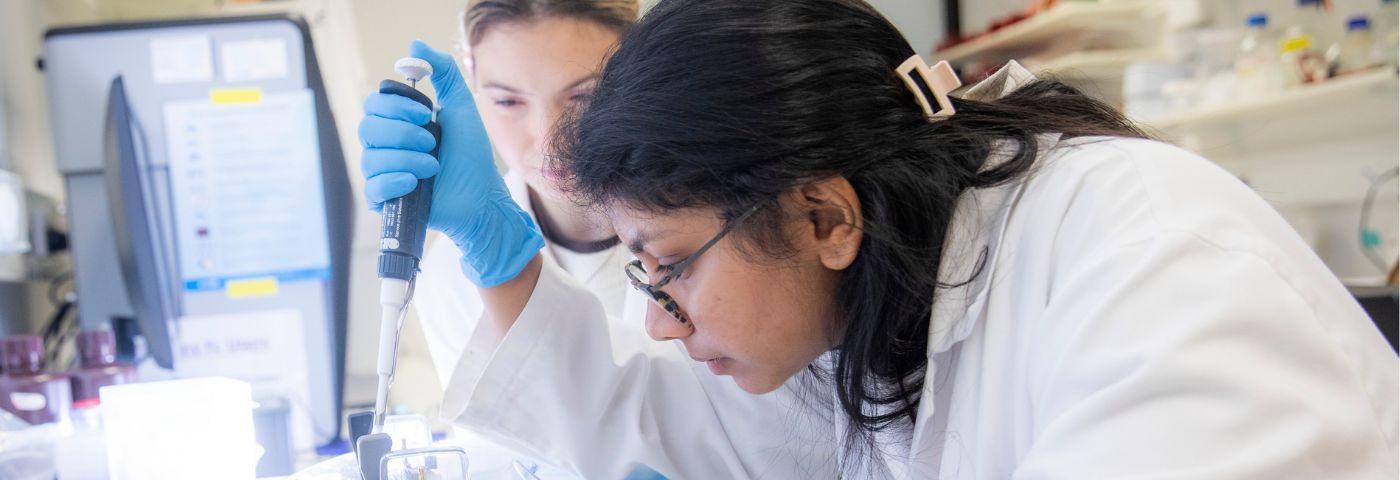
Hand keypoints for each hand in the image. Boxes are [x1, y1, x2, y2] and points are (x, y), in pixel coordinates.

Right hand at [360, 40, 543, 286]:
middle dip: (404, 134)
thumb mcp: (461, 105)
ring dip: (407, 160)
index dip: (397, 107)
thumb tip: (415, 45)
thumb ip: (442, 73)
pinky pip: (372, 189)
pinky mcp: (386, 201)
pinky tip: (414, 183)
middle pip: (367, 128)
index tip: (427, 114)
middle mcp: (385, 146)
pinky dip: (393, 182)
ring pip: (371, 158)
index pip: (374, 104)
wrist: (482, 195)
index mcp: (397, 123)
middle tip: (433, 143)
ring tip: (433, 167)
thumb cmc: (470, 153)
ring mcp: (383, 173)